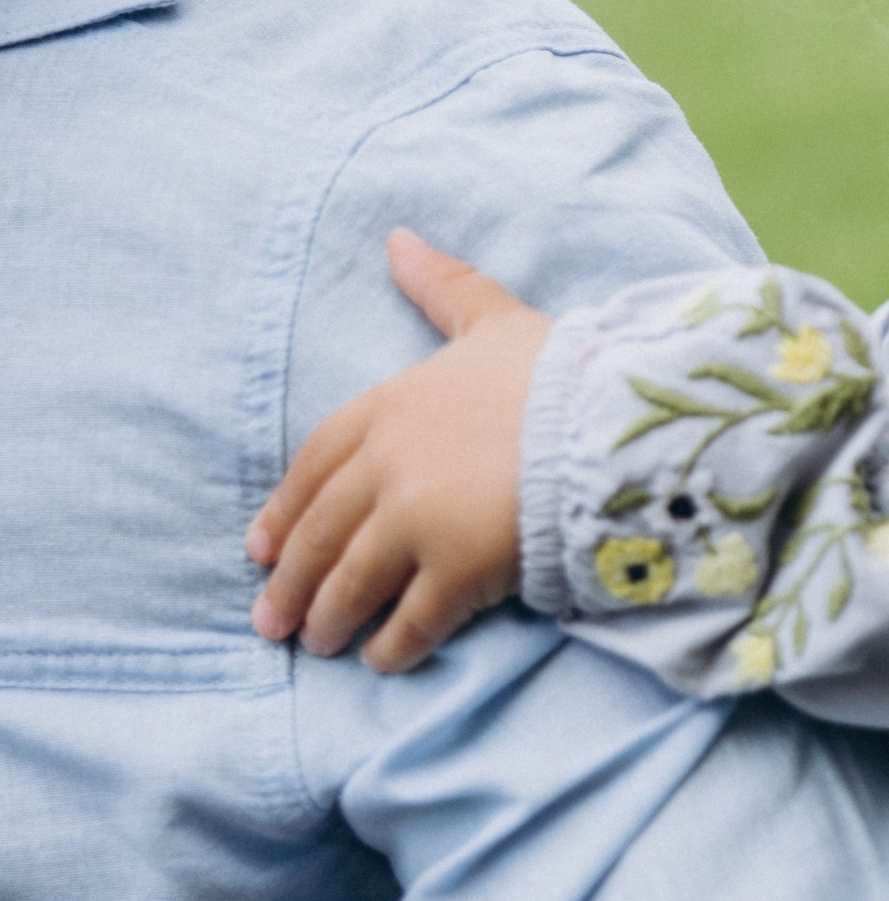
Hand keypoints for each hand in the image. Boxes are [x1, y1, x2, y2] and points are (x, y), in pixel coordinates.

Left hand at [247, 229, 550, 671]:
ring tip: (319, 646)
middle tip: (273, 620)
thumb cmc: (564, 369)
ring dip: (330, 619)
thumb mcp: (495, 318)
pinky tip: (384, 661)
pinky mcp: (459, 571)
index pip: (315, 463)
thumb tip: (397, 238)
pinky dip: (393, 646)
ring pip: (354, 582)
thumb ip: (442, 287)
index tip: (259, 545)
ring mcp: (419, 521)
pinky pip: (412, 620)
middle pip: (321, 533)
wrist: (618, 418)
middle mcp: (390, 466)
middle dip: (292, 581)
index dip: (283, 508)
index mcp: (392, 406)